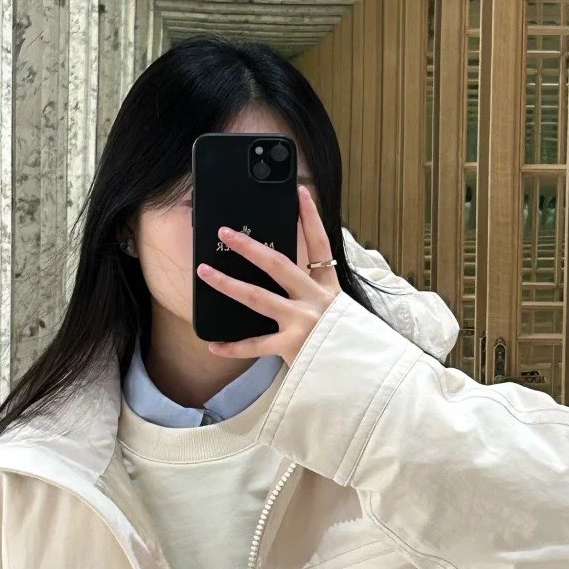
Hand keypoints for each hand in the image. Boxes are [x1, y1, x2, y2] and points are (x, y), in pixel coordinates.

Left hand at [196, 183, 341, 364]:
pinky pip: (255, 345)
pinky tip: (212, 343)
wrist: (365, 375)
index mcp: (329, 288)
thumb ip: (317, 295)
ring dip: (227, 283)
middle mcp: (316, 300)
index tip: (300, 192)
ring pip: (257, 297)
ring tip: (204, 272)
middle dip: (249, 246)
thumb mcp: (340, 312)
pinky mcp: (293, 347)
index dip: (310, 217)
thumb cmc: (348, 343)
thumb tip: (286, 279)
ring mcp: (303, 322)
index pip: (320, 244)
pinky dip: (233, 347)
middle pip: (278, 264)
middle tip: (225, 232)